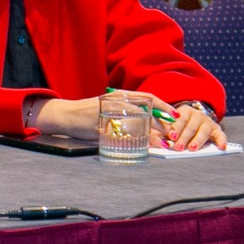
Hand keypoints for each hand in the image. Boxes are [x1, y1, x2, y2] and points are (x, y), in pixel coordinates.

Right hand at [29, 90, 179, 138]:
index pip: (148, 98)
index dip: (164, 106)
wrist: (67, 115)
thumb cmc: (90, 112)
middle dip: (162, 124)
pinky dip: (135, 141)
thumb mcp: (110, 106)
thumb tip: (149, 121)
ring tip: (164, 144)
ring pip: (138, 123)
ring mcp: (109, 114)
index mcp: (120, 95)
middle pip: (146, 111)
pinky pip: (123, 134)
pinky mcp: (102, 126)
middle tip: (173, 135)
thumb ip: (127, 111)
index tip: (176, 115)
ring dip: (153, 135)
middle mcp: (117, 101)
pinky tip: (144, 148)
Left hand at [153, 102, 227, 150]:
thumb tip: (154, 141)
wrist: (194, 121)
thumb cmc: (178, 127)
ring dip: (197, 140)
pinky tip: (221, 147)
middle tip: (178, 146)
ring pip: (203, 131)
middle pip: (191, 126)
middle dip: (184, 137)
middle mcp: (197, 115)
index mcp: (184, 112)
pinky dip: (222, 141)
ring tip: (192, 148)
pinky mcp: (217, 130)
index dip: (175, 128)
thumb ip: (162, 131)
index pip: (180, 119)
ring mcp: (208, 122)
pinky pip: (220, 135)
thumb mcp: (169, 126)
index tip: (170, 136)